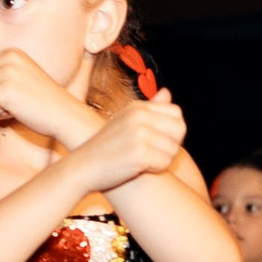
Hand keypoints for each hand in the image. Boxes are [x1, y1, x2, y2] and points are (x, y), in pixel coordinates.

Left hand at [0, 48, 88, 138]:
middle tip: (10, 98)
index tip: (11, 90)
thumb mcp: (19, 76)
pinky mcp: (6, 90)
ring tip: (14, 104)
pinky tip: (13, 110)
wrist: (64, 114)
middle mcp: (9, 58)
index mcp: (12, 53)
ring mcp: (8, 73)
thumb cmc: (42, 99)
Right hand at [67, 92, 186, 193]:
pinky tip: (139, 168)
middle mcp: (139, 116)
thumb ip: (150, 108)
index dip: (173, 130)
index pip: (176, 113)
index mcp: (137, 107)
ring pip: (173, 149)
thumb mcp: (126, 121)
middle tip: (153, 153)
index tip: (159, 140)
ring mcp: (139, 134)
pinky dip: (156, 169)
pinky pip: (165, 163)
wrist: (82, 168)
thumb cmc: (107, 148)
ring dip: (162, 159)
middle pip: (180, 128)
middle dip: (171, 144)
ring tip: (141, 160)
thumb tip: (167, 92)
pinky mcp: (139, 153)